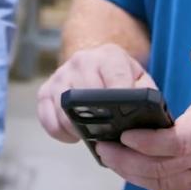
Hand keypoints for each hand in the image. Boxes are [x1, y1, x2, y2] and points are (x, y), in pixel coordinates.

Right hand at [36, 43, 157, 142]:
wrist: (95, 65)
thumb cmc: (121, 78)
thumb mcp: (140, 80)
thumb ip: (146, 94)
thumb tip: (142, 114)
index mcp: (109, 56)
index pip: (115, 77)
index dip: (118, 98)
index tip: (121, 118)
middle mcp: (81, 60)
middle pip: (86, 96)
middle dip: (98, 120)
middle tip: (108, 133)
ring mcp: (60, 75)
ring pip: (63, 109)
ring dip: (77, 128)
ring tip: (90, 133)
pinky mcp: (44, 90)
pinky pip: (47, 118)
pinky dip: (60, 131)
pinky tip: (73, 132)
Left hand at [96, 45, 190, 189]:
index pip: (178, 143)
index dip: (149, 143)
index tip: (125, 135)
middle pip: (164, 168)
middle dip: (129, 162)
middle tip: (102, 148)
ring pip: (167, 183)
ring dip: (135, 175)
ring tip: (110, 159)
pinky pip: (176, 187)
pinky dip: (151, 183)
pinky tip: (133, 171)